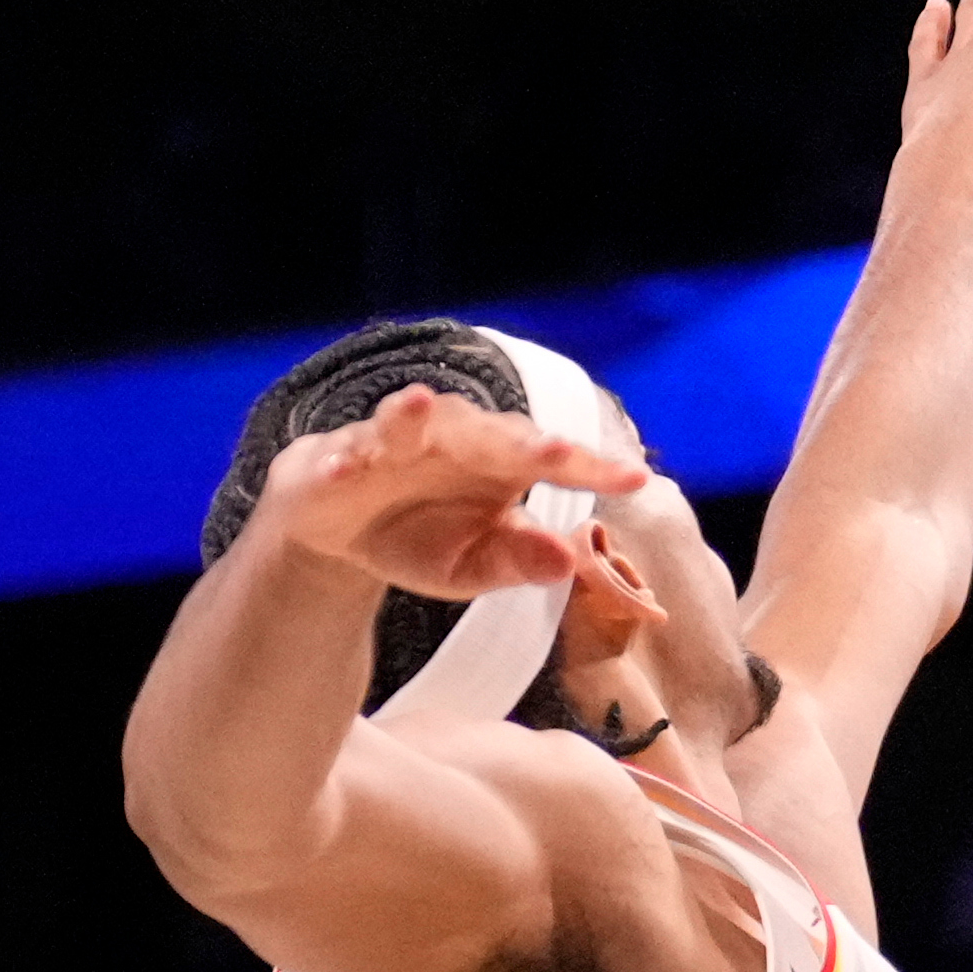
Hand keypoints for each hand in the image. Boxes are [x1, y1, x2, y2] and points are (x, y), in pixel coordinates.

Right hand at [254, 382, 644, 602]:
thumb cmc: (420, 537)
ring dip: (410, 415)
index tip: (636, 480)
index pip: (553, 461)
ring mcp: (392, 441)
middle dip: (518, 439)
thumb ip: (517, 561)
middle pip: (489, 432)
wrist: (340, 532)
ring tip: (418, 406)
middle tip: (553, 450)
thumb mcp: (472, 565)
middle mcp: (451, 439)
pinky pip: (340, 455)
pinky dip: (341, 459)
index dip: (593, 468)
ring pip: (406, 420)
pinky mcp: (336, 457)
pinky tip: (344, 466)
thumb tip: (568, 563)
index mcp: (497, 463)